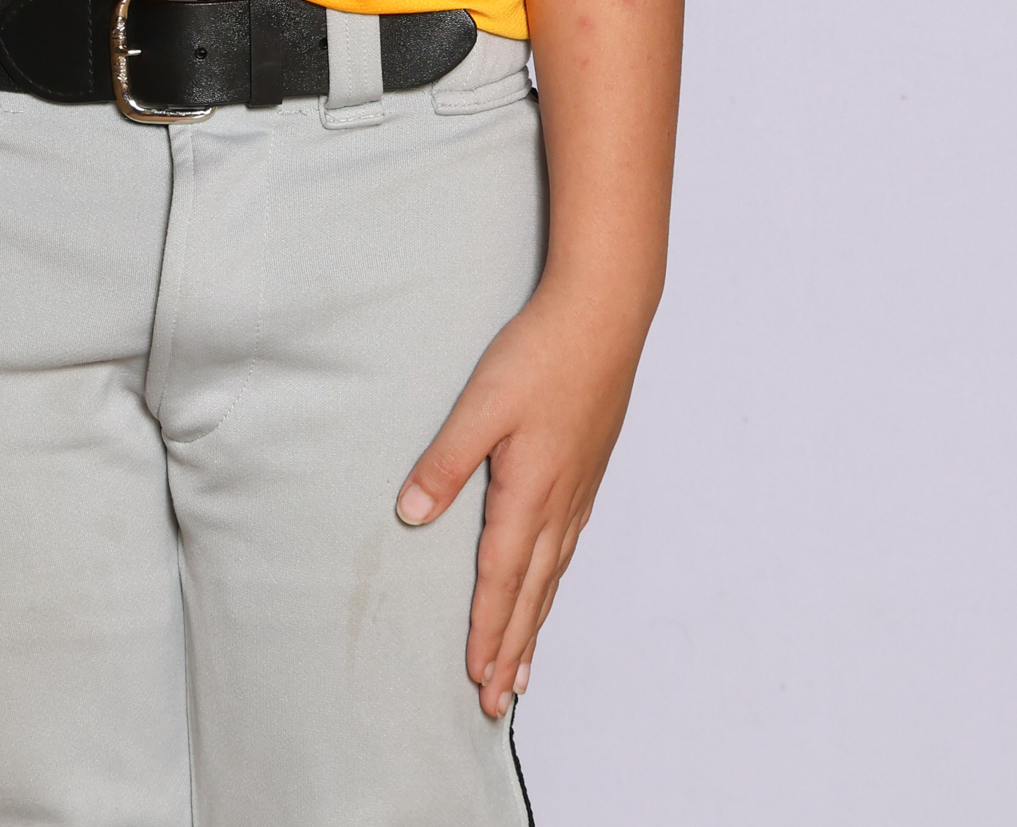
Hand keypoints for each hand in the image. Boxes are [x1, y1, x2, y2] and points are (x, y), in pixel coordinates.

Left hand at [396, 280, 642, 718]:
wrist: (606, 315)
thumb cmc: (542, 353)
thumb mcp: (481, 405)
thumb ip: (445, 461)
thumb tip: (411, 515)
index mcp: (529, 493)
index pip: (501, 580)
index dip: (488, 633)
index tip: (476, 682)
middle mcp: (559, 502)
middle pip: (532, 592)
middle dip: (512, 649)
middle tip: (496, 701)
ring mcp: (579, 487)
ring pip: (554, 573)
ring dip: (536, 622)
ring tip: (523, 666)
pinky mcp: (589, 467)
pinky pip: (569, 544)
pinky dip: (555, 580)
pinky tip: (551, 580)